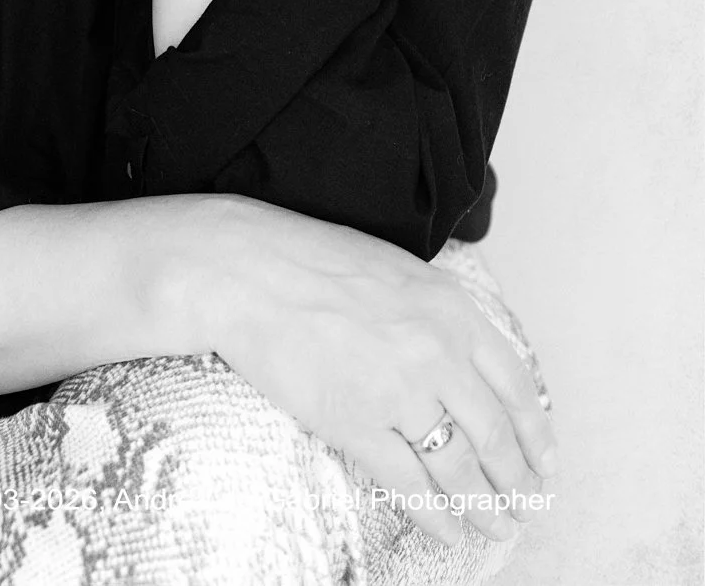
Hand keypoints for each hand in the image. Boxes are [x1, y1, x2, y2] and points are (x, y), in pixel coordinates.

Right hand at [198, 197, 557, 548]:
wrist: (248, 271)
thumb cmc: (314, 262)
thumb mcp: (399, 272)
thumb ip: (440, 315)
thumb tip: (467, 359)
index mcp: (453, 310)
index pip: (516, 386)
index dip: (537, 434)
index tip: (546, 463)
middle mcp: (437, 353)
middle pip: (495, 435)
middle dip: (517, 482)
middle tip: (527, 508)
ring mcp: (398, 391)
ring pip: (459, 468)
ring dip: (485, 508)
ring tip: (496, 530)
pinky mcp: (355, 423)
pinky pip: (409, 486)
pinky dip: (435, 517)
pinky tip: (448, 533)